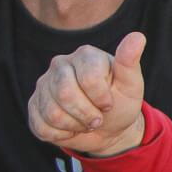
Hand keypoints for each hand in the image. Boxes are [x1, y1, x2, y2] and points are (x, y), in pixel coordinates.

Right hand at [28, 30, 148, 155]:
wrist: (109, 129)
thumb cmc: (121, 103)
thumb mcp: (131, 86)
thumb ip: (130, 62)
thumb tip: (138, 37)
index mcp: (85, 55)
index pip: (88, 79)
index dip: (102, 100)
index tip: (109, 104)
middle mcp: (60, 64)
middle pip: (65, 95)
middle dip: (87, 114)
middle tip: (98, 118)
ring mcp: (44, 84)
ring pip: (52, 113)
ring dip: (75, 126)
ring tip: (85, 121)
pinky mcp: (34, 104)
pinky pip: (42, 126)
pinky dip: (62, 135)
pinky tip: (71, 127)